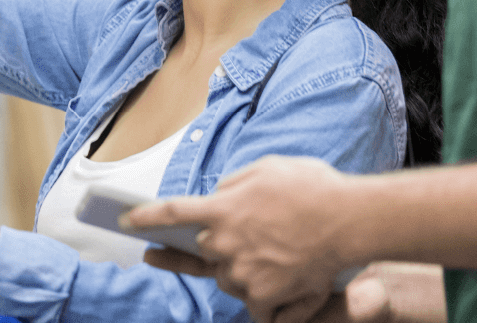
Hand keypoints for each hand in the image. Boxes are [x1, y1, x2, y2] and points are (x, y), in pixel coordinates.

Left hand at [127, 155, 354, 322]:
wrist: (352, 221)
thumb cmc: (313, 188)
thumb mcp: (265, 170)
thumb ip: (232, 186)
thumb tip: (217, 199)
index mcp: (221, 209)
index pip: (170, 213)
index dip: (144, 218)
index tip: (125, 221)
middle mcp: (225, 243)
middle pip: (205, 250)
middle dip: (220, 243)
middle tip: (252, 236)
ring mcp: (242, 273)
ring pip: (228, 278)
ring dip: (244, 269)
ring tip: (282, 253)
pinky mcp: (263, 298)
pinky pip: (254, 305)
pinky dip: (268, 298)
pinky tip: (290, 280)